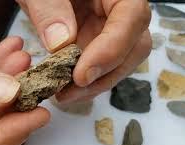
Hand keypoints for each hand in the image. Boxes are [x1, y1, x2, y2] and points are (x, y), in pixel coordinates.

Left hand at [17, 0, 151, 102]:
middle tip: (69, 93)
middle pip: (134, 47)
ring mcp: (112, 30)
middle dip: (104, 76)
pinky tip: (64, 91)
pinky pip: (102, 67)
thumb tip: (61, 43)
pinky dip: (86, 83)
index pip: (132, 18)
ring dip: (94, 85)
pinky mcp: (99, 44)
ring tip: (62, 96)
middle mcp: (122, 12)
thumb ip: (50, 8)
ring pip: (120, 63)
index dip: (111, 50)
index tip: (81, 76)